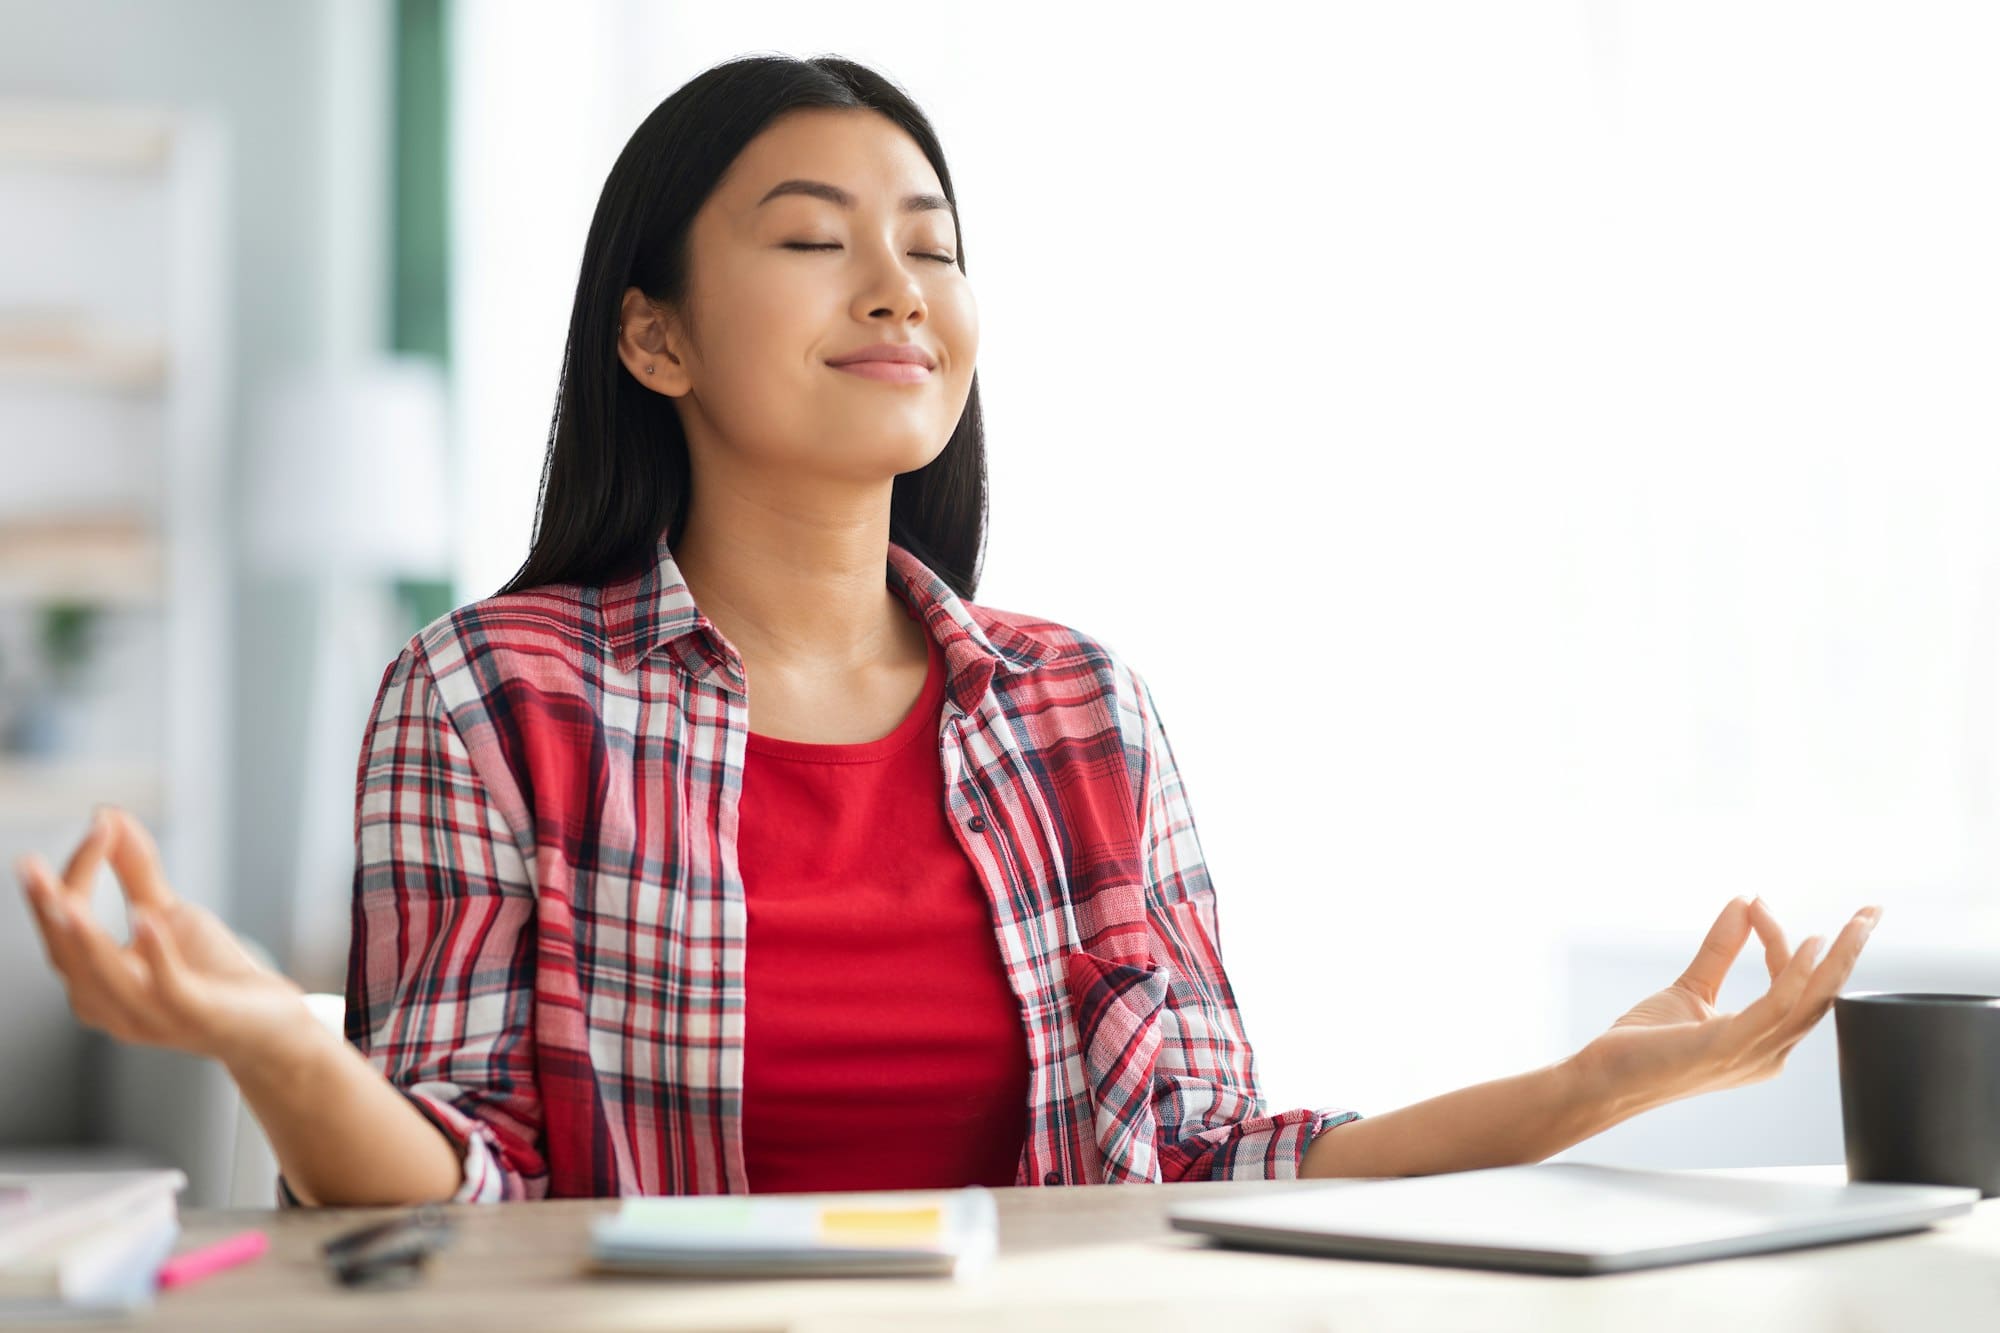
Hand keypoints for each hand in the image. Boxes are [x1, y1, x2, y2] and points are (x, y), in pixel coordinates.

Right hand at [16, 806, 313, 1066]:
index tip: (98, 823)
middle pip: (67, 956)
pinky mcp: (192, 1015)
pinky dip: (154, 954)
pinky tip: (147, 919)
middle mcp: (110, 1006)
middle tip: (28, 866)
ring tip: (67, 899)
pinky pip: (165, 987)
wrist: (268, 1025)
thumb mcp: (167, 913)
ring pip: (102, 979)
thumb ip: (135, 870)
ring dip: (85, 938)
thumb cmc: (211, 973)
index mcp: (94, 983)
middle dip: (47, 911)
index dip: (74, 876)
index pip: (65, 927)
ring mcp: (149, 1016)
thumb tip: (108, 814)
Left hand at [1575, 896, 1880, 1115]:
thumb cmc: (1644, 1046)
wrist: (1603, 1079)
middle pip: (1823, 998)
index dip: (1781, 941)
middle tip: (1872, 911)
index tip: (1755, 904)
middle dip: (1851, 954)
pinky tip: (1811, 944)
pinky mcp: (1728, 1046)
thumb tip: (1744, 902)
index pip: (1792, 985)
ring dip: (1838, 958)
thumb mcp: (1692, 988)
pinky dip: (1798, 975)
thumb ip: (1720, 950)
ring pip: (1812, 1002)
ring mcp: (1753, 1053)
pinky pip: (1778, 1009)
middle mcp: (1767, 1052)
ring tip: (1859, 920)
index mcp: (1762, 1041)